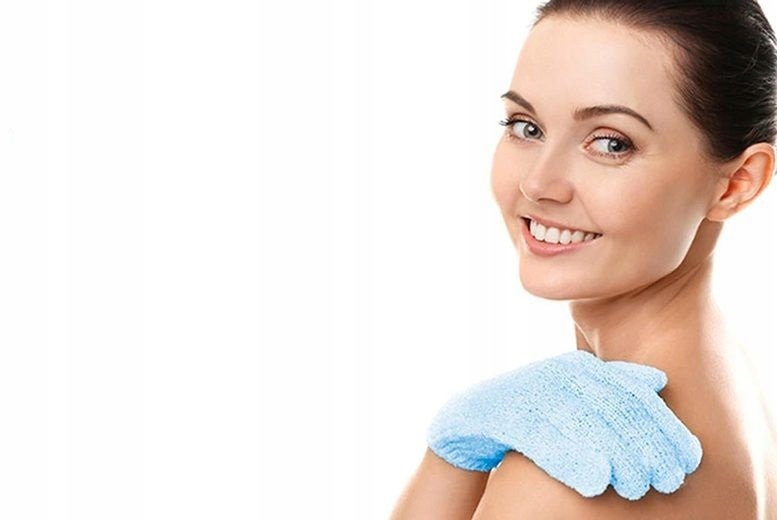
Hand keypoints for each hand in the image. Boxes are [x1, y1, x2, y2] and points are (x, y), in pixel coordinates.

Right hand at [426, 350, 702, 499]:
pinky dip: (571, 459)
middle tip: (666, 481)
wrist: (470, 418)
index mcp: (580, 368)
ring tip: (636, 487)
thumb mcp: (575, 399)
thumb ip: (612, 390)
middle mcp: (557, 372)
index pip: (634, 394)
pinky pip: (542, 437)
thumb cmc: (533, 414)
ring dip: (615, 455)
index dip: (665, 427)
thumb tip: (658, 382)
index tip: (689, 461)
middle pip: (613, 407)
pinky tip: (595, 483)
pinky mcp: (503, 412)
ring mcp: (529, 389)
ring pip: (581, 421)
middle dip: (645, 445)